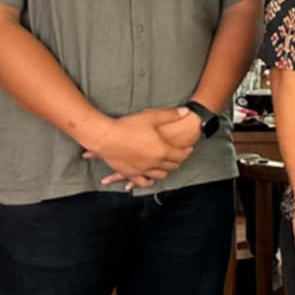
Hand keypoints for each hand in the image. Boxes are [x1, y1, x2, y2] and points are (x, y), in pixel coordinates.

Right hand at [81, 108, 196, 188]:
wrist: (105, 137)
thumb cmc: (128, 126)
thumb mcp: (151, 116)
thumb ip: (170, 115)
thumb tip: (186, 112)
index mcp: (162, 150)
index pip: (180, 155)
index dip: (186, 152)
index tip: (188, 149)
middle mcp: (154, 163)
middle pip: (171, 166)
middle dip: (177, 161)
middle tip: (179, 156)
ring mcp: (141, 170)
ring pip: (159, 175)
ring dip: (165, 171)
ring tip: (166, 166)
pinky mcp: (130, 174)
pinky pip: (143, 182)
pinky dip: (149, 181)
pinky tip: (150, 178)